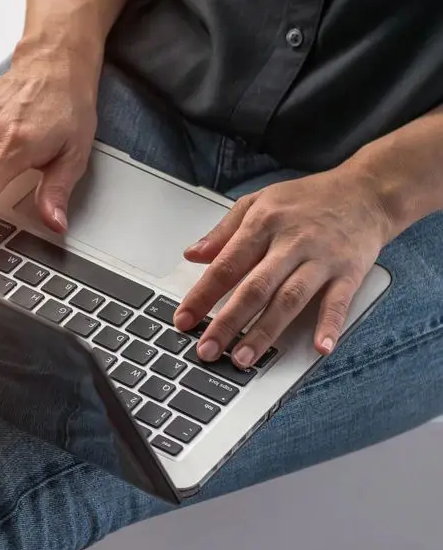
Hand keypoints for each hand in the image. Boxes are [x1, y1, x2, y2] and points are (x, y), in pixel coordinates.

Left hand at [175, 166, 393, 367]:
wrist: (366, 191)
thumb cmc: (308, 199)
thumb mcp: (258, 202)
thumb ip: (223, 232)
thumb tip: (192, 254)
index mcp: (262, 224)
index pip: (225, 265)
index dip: (202, 295)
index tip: (183, 320)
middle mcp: (290, 243)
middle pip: (254, 288)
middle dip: (227, 322)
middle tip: (207, 349)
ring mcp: (321, 259)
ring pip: (289, 299)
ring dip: (266, 332)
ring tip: (244, 358)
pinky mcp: (349, 272)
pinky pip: (338, 302)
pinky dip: (330, 325)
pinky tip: (319, 348)